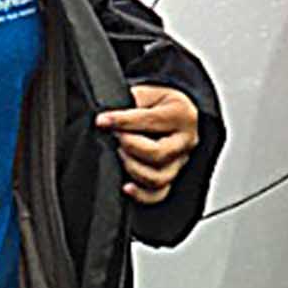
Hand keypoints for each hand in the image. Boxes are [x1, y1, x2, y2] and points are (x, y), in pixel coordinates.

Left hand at [97, 84, 203, 205]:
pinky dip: (140, 194)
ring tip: (120, 153)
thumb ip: (131, 101)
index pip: (150, 121)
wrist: (173, 111)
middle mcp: (186, 140)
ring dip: (132, 167)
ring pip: (157, 178)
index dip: (122, 121)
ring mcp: (180, 162)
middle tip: (116, 137)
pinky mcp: (172, 177)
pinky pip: (158, 194)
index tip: (101, 121)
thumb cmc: (158, 103)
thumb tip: (107, 118)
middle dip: (130, 145)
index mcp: (181, 114)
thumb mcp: (148, 93)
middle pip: (158, 153)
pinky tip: (126, 186)